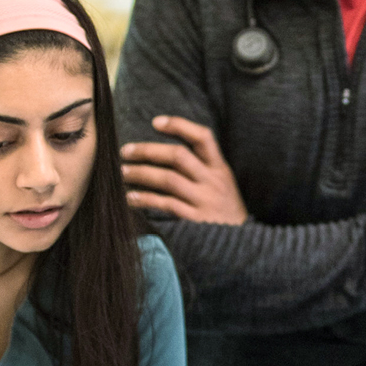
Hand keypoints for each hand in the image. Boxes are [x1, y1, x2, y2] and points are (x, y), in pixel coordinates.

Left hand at [121, 117, 248, 223]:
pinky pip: (166, 205)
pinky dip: (145, 200)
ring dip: (141, 174)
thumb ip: (202, 166)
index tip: (155, 122)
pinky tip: (131, 198)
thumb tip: (164, 150)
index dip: (180, 125)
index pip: (203, 137)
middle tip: (125, 151)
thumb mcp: (223, 181)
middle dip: (148, 151)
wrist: (242, 243)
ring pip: (168, 179)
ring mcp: (204, 200)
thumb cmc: (225, 207)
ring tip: (123, 173)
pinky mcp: (195, 220)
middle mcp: (212, 181)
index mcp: (220, 167)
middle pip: (179, 156)